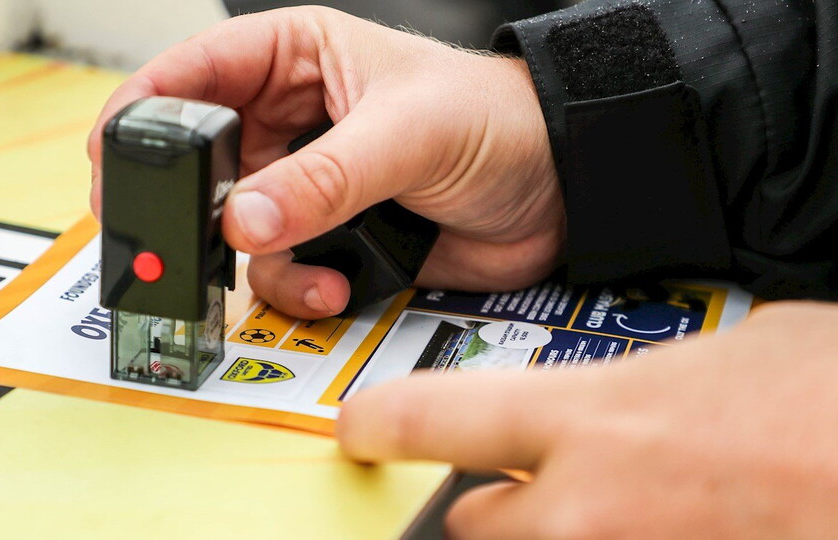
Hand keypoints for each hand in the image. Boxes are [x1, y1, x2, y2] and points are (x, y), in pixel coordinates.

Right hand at [88, 7, 562, 318]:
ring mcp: (306, 186)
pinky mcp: (330, 238)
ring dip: (261, 260)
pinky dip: (297, 288)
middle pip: (201, 165)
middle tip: (182, 240)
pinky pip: (280, 271)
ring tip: (310, 266)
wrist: (559, 189)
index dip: (144, 114)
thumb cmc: (497, 120)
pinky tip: (335, 285)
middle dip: (194, 208)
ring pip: (236, 231)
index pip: (193, 75)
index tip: (114, 160)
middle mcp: (289, 124)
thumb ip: (323, 177)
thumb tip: (247, 217)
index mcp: (296, 59)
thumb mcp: (406, 132)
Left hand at [337, 301, 837, 538]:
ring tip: (613, 504)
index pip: (430, 417)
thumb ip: (653, 375)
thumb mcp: (741, 342)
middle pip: (468, 522)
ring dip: (548, 533)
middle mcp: (587, 509)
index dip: (378, 422)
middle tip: (528, 480)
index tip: (362, 427)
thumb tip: (643, 388)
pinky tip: (665, 520)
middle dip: (486, 502)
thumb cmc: (834, 400)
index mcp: (595, 416)